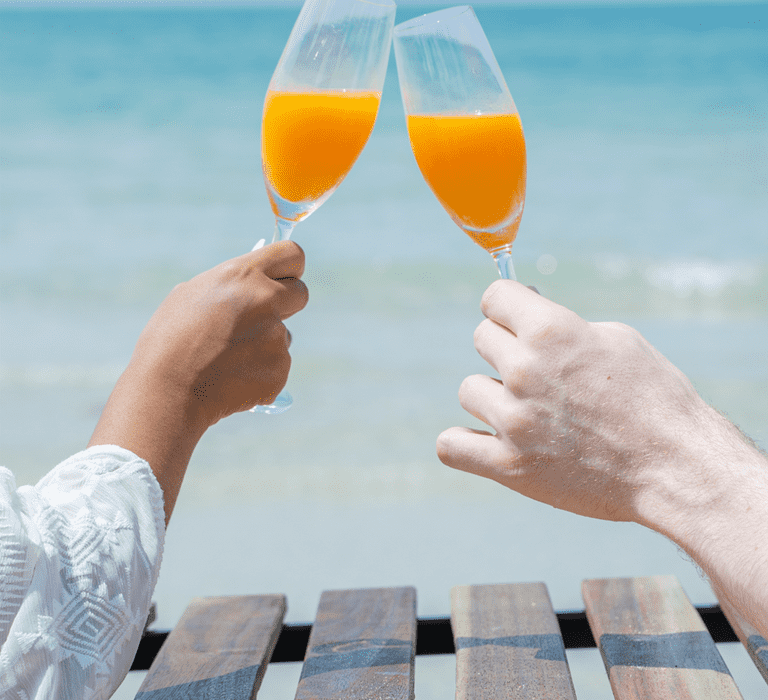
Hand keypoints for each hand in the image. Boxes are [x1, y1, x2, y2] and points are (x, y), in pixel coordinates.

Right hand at [129, 240, 307, 424]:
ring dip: (265, 343)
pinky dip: (260, 372)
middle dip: (287, 303)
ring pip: (283, 336)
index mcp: (243, 275)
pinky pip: (277, 365)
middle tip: (262, 317)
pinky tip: (231, 378)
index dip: (292, 267)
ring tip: (226, 358)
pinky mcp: (280, 368)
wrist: (168, 391)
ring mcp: (277, 336)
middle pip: (301, 294)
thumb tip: (251, 285)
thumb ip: (230, 286)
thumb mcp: (191, 295)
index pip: (292, 254)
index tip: (287, 276)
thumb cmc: (169, 341)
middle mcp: (267, 300)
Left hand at [437, 279, 720, 525]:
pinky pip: (451, 446)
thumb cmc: (655, 399)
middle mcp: (524, 370)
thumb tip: (524, 310)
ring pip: (470, 390)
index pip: (495, 298)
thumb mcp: (616, 340)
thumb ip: (561, 325)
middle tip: (539, 374)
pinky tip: (485, 442)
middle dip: (507, 349)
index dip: (508, 308)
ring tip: (530, 414)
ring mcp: (513, 420)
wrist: (676, 469)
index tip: (517, 321)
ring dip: (494, 397)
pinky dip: (464, 444)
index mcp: (551, 331)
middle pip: (482, 338)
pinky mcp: (508, 466)